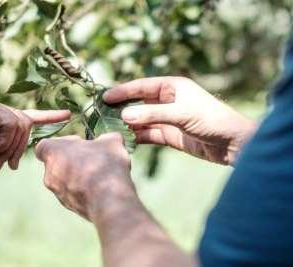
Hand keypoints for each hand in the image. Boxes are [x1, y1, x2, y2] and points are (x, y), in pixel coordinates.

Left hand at [0, 96, 69, 175]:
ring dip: (17, 151)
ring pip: (27, 130)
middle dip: (12, 149)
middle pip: (21, 126)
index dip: (5, 141)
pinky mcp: (12, 121)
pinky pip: (35, 117)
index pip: (11, 122)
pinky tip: (66, 115)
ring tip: (4, 165)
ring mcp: (6, 112)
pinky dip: (50, 116)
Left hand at [35, 133, 135, 220]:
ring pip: (64, 181)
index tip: (77, 144)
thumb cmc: (104, 164)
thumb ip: (105, 138)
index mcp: (53, 152)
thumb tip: (109, 139)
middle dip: (71, 161)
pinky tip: (100, 189)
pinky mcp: (68, 206)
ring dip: (77, 177)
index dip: (61, 144)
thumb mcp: (111, 141)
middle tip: (90, 159)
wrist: (108, 199)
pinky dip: (82, 191)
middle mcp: (49, 173)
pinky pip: (73, 195)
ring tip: (98, 175)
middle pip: (56, 164)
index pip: (45, 146)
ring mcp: (57, 192)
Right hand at [103, 77, 256, 164]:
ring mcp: (167, 119)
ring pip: (142, 120)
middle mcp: (168, 101)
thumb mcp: (181, 114)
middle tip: (101, 113)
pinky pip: (148, 134)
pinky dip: (137, 137)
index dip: (123, 91)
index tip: (105, 97)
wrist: (232, 144)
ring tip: (109, 129)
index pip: (142, 86)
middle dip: (122, 108)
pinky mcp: (169, 135)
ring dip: (128, 125)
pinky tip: (125, 140)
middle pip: (139, 103)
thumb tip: (124, 116)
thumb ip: (152, 115)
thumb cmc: (212, 120)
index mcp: (172, 87)